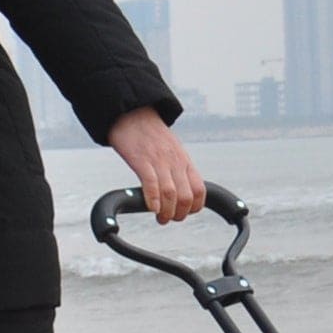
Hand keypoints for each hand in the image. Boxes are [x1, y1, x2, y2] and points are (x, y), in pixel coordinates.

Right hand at [108, 109, 205, 223]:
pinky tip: (152, 208)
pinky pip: (151, 183)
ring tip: (160, 218)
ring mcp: (159, 160)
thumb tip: (177, 191)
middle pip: (186, 196)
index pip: (200, 189)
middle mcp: (175, 162)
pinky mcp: (141, 159)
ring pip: (171, 193)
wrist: (132, 113)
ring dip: (167, 211)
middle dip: (180, 213)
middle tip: (170, 219)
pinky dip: (153, 200)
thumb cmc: (150, 135)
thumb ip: (176, 169)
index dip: (195, 207)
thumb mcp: (172, 151)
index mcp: (184, 161)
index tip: (185, 213)